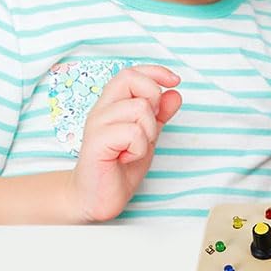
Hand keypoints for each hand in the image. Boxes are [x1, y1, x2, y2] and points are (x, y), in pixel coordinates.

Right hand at [70, 65, 181, 221]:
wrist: (97, 198)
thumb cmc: (119, 167)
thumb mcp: (148, 136)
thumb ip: (160, 114)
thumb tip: (175, 94)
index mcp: (112, 105)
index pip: (131, 73)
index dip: (155, 71)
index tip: (175, 80)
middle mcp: (102, 110)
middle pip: (131, 79)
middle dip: (152, 100)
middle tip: (146, 129)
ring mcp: (96, 125)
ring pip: (139, 108)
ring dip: (147, 132)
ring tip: (134, 149)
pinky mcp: (96, 142)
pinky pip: (133, 132)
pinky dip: (139, 148)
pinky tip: (126, 158)